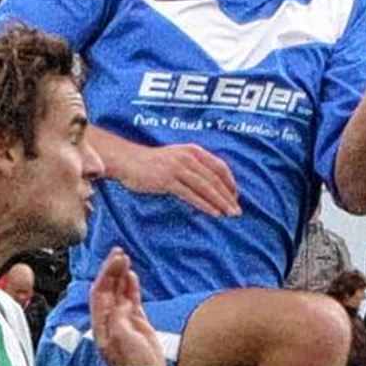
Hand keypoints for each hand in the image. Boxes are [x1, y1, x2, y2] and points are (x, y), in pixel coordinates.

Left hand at [89, 248, 165, 365]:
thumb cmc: (131, 362)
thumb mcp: (121, 338)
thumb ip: (119, 317)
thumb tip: (123, 303)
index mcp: (101, 323)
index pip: (100, 292)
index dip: (106, 274)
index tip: (116, 259)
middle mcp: (110, 319)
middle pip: (108, 289)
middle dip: (112, 270)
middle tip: (119, 253)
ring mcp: (123, 320)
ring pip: (120, 292)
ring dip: (121, 276)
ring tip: (125, 258)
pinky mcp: (137, 322)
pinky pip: (132, 300)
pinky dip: (132, 287)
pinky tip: (132, 275)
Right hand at [112, 139, 239, 217]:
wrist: (128, 161)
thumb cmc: (152, 163)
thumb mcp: (176, 157)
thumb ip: (193, 166)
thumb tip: (210, 183)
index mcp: (193, 151)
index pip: (219, 166)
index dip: (230, 182)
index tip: (236, 197)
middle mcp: (188, 158)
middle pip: (215, 179)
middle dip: (228, 196)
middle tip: (237, 211)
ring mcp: (177, 168)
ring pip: (206, 187)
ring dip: (220, 202)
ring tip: (229, 214)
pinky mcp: (167, 180)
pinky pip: (190, 194)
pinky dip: (204, 204)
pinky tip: (213, 213)